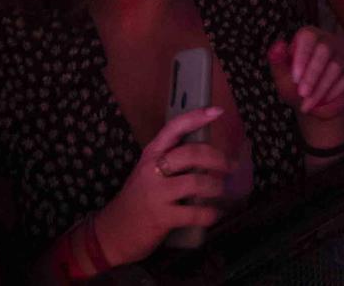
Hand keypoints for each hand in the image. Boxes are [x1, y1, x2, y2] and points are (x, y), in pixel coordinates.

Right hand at [88, 107, 229, 265]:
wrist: (113, 232)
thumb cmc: (137, 199)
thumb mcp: (148, 172)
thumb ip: (171, 160)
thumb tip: (207, 154)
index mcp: (151, 154)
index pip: (174, 128)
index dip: (196, 117)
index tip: (216, 111)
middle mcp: (152, 169)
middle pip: (191, 154)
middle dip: (217, 159)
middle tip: (230, 166)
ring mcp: (156, 193)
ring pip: (196, 182)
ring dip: (216, 187)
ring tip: (221, 191)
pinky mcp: (161, 217)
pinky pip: (193, 213)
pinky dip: (209, 214)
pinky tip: (214, 214)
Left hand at [266, 27, 343, 119]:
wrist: (314, 102)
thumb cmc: (295, 84)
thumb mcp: (282, 75)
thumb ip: (277, 60)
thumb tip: (278, 45)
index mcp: (308, 35)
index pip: (308, 37)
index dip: (302, 56)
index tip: (295, 79)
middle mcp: (328, 39)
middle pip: (324, 50)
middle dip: (312, 75)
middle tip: (302, 94)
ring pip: (336, 66)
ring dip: (321, 87)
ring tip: (308, 103)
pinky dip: (334, 92)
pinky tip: (323, 101)